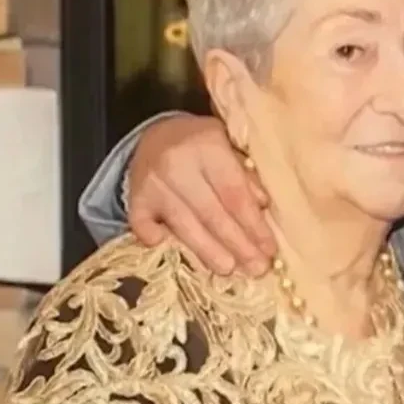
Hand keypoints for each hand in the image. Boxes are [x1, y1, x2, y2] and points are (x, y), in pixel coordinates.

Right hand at [127, 115, 275, 275]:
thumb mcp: (229, 147)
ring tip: (228, 270)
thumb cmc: (203, 145)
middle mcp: (178, 164)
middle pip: (212, 213)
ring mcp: (152, 183)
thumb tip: (262, 207)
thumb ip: (245, 175)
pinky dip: (155, 239)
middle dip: (237, 244)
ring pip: (183, 224)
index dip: (253, 224)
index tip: (269, 249)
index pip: (235, 193)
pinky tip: (172, 252)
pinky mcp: (134, 198)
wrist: (157, 134)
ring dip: (207, 251)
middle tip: (256, 268)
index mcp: (209, 146)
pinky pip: (143, 225)